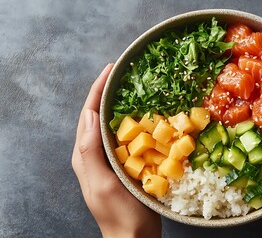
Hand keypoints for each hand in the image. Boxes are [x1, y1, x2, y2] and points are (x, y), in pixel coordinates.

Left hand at [72, 64, 161, 237]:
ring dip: (121, 104)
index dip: (97, 91)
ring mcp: (110, 159)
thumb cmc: (120, 215)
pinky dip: (135, 121)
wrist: (134, 237)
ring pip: (112, 124)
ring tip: (134, 87)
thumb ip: (90, 152)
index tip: (110, 70)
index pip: (88, 115)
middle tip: (123, 73)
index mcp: (85, 155)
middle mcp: (95, 154)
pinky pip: (127, 137)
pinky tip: (147, 115)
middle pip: (98, 115)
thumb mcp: (103, 184)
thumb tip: (89, 116)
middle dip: (108, 92)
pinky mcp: (124, 164)